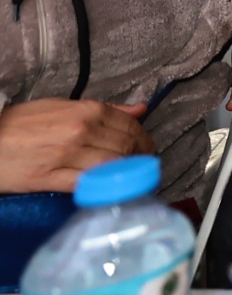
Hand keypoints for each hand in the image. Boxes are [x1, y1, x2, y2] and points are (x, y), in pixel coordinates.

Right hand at [0, 100, 153, 192]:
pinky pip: (86, 184)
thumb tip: (140, 109)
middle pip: (125, 147)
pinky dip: (101, 186)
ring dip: (125, 174)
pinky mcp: (49, 178)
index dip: (144, 140)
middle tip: (141, 167)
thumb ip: (105, 109)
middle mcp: (81, 131)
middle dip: (139, 158)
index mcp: (87, 111)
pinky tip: (106, 188)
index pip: (130, 127)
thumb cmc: (21, 122)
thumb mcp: (63, 106)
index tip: (147, 149)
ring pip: (111, 166)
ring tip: (127, 178)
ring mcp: (66, 155)